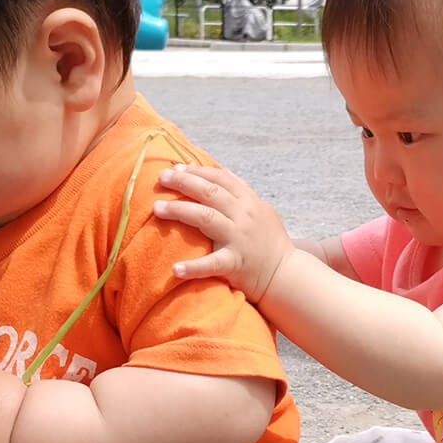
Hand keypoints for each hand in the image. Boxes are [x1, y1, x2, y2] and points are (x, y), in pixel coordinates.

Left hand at [153, 165, 295, 302]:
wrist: (285, 274)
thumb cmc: (270, 242)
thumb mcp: (261, 210)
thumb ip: (242, 191)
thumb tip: (223, 171)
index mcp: (249, 202)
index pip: (221, 180)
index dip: (197, 171)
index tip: (176, 168)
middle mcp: (244, 216)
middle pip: (210, 193)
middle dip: (183, 182)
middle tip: (161, 178)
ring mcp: (239, 239)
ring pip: (206, 218)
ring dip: (179, 211)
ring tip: (157, 209)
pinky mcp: (236, 263)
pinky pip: (212, 264)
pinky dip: (193, 267)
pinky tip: (175, 269)